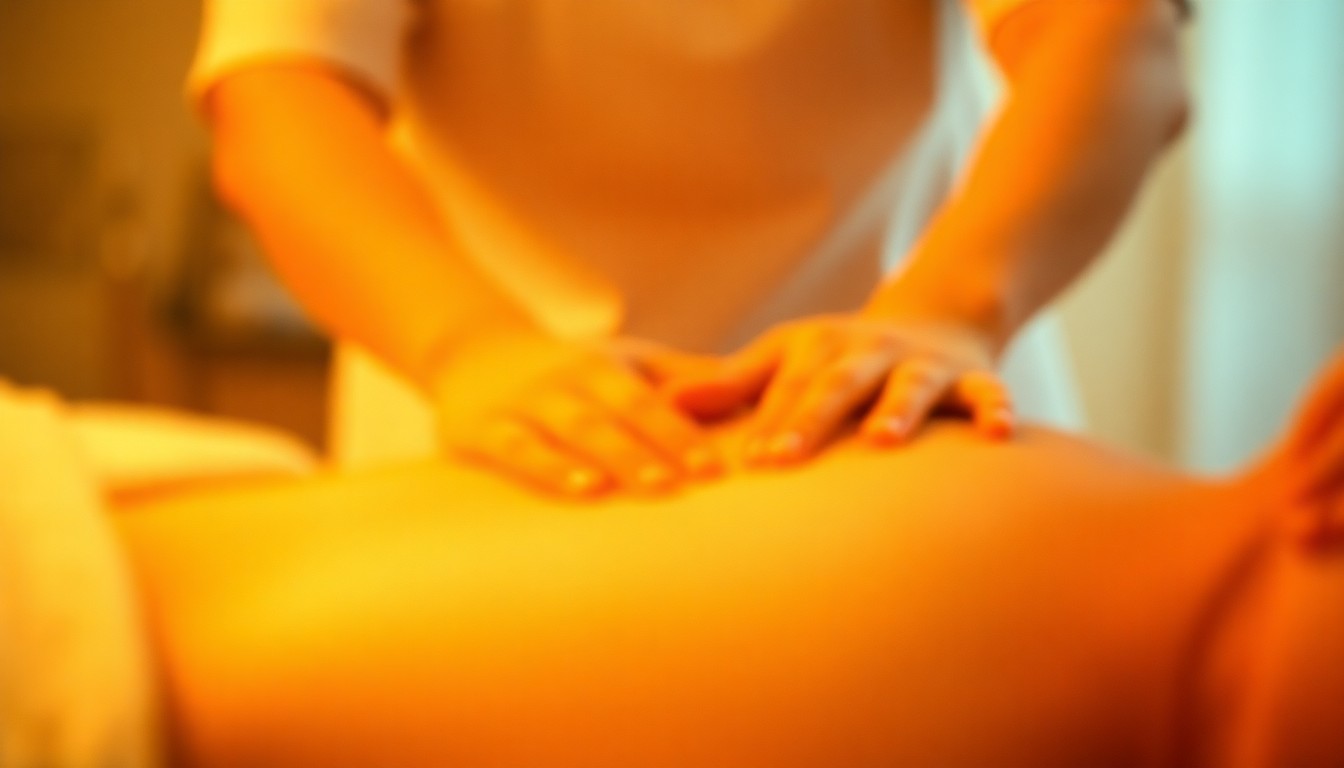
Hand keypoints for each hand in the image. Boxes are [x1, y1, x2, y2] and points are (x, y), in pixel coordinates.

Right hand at [431, 330, 724, 497]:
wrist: (473, 354)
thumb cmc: (571, 371)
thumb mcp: (625, 363)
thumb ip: (684, 380)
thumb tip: (757, 393)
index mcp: (604, 369)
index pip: (651, 401)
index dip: (684, 432)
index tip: (719, 469)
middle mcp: (566, 383)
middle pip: (617, 415)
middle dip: (656, 447)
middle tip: (693, 483)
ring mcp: (524, 405)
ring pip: (571, 430)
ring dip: (611, 457)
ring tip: (648, 484)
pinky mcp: (481, 430)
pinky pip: (516, 450)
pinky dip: (547, 468)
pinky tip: (581, 490)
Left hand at [664, 312, 1013, 467]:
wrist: (936, 317)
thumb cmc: (838, 357)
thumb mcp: (785, 360)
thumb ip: (731, 384)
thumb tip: (663, 402)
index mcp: (816, 350)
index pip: (784, 390)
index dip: (764, 423)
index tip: (742, 463)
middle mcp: (866, 352)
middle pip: (835, 385)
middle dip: (809, 419)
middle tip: (780, 458)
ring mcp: (920, 364)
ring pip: (910, 385)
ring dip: (898, 410)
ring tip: (885, 440)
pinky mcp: (970, 377)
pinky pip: (986, 393)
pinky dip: (994, 409)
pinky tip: (999, 434)